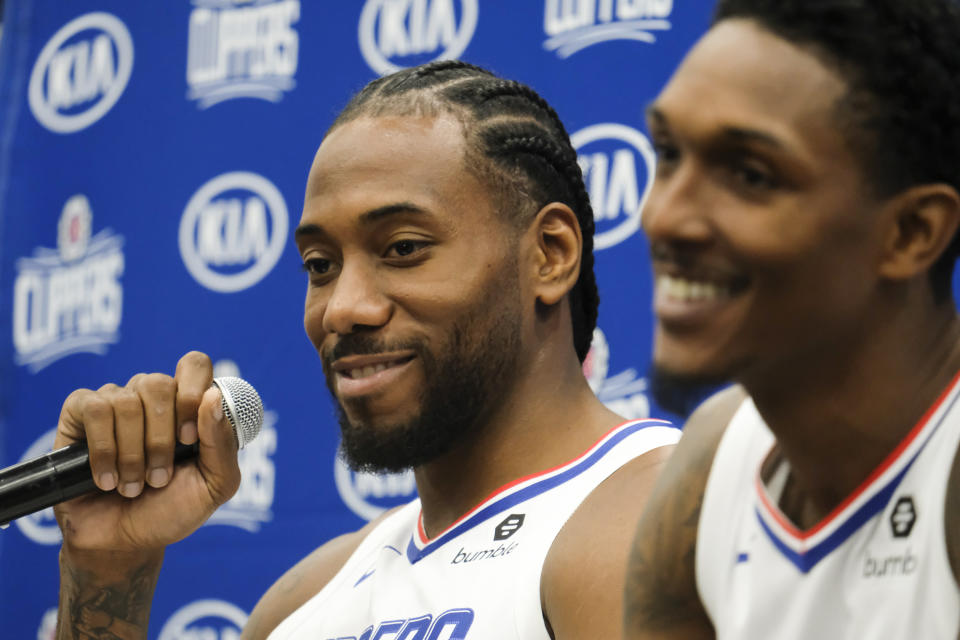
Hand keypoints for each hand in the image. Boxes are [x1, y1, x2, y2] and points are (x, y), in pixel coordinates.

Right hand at [53, 351, 241, 553]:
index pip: (194, 365)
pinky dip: (103, 450)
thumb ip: (222, 443)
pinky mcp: (79, 414)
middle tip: (159, 477)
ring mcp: (116, 401)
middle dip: (160, 440)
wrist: (124, 543)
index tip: (189, 439)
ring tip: (132, 486)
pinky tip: (106, 478)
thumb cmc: (172, 510)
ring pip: (126, 401)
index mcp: (188, 405)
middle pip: (159, 384)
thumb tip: (213, 396)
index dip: (192, 394)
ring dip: (132, 454)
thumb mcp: (215, 485)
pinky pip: (93, 409)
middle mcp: (152, 397)